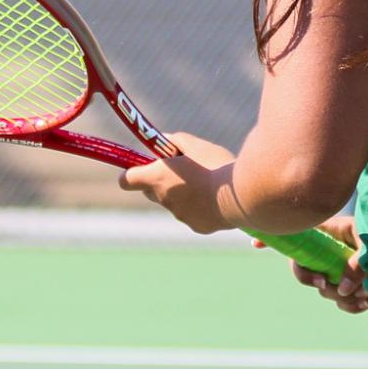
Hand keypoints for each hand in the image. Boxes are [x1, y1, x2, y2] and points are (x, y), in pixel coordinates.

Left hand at [118, 132, 237, 233]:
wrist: (240, 196)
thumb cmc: (215, 166)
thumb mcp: (196, 145)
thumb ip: (176, 141)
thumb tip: (166, 141)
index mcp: (157, 178)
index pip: (127, 180)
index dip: (131, 174)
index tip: (141, 168)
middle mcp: (164, 200)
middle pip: (151, 192)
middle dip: (161, 182)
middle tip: (181, 170)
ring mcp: (180, 216)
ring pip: (175, 203)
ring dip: (184, 194)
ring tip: (207, 182)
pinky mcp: (197, 226)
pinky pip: (194, 214)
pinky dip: (201, 206)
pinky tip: (218, 198)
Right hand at [255, 213, 367, 313]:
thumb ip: (357, 263)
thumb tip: (340, 288)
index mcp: (331, 232)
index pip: (297, 233)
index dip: (273, 237)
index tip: (255, 244)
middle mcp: (331, 251)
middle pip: (304, 269)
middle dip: (313, 281)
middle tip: (328, 285)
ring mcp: (339, 269)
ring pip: (324, 289)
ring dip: (341, 296)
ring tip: (366, 292)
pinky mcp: (350, 284)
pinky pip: (341, 300)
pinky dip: (352, 304)